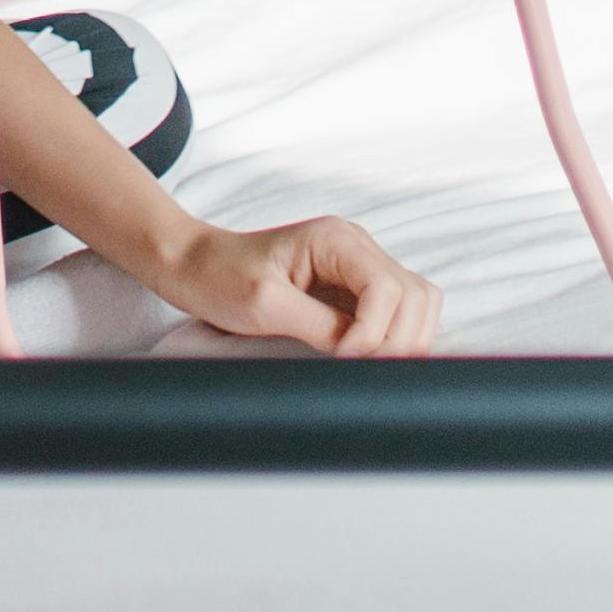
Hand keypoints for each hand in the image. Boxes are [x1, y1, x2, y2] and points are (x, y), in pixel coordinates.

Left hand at [145, 210, 442, 357]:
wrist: (195, 266)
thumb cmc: (220, 277)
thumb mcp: (264, 305)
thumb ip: (319, 326)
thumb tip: (362, 354)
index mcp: (335, 240)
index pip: (388, 287)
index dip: (375, 331)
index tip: (344, 359)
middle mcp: (356, 246)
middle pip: (416, 294)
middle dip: (400, 338)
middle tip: (364, 371)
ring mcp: (359, 266)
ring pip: (417, 302)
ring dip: (404, 339)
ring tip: (368, 368)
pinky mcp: (354, 288)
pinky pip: (397, 312)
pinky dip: (394, 338)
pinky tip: (368, 359)